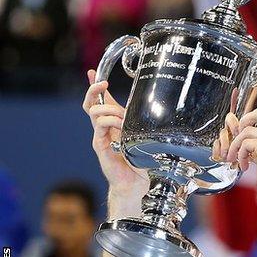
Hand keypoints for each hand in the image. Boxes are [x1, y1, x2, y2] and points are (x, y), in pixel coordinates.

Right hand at [82, 70, 147, 214]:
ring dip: (109, 110)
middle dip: (95, 90)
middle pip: (91, 104)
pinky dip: (110, 122)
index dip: (95, 86)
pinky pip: (99, 127)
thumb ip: (150, 122)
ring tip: (122, 117)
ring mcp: (101, 137)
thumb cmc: (145, 160)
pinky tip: (121, 126)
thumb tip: (165, 104)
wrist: (139, 183)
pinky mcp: (101, 146)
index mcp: (115, 124)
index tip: (93, 72)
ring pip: (94, 112)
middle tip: (104, 84)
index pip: (101, 101)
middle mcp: (105, 129)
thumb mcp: (149, 135)